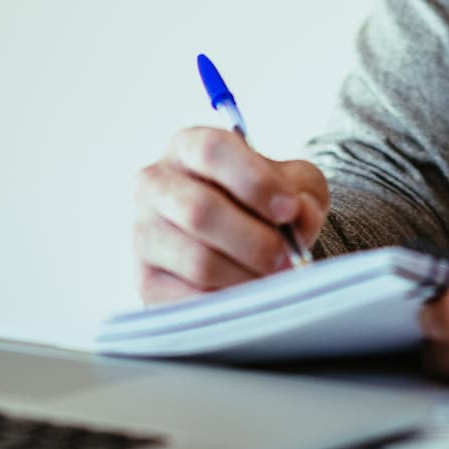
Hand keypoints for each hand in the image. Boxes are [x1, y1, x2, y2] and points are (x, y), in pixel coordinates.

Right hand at [132, 127, 329, 304]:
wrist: (240, 244)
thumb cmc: (263, 204)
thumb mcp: (294, 185)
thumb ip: (303, 191)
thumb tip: (298, 214)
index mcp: (188, 147)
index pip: (212, 151)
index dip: (254, 182)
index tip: (288, 209)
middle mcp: (156, 185)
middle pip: (199, 210)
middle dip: (254, 240)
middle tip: (287, 257)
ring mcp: (145, 234)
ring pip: (198, 260)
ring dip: (246, 275)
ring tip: (274, 278)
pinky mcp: (148, 281)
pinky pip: (191, 299)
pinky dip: (229, 302)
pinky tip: (249, 295)